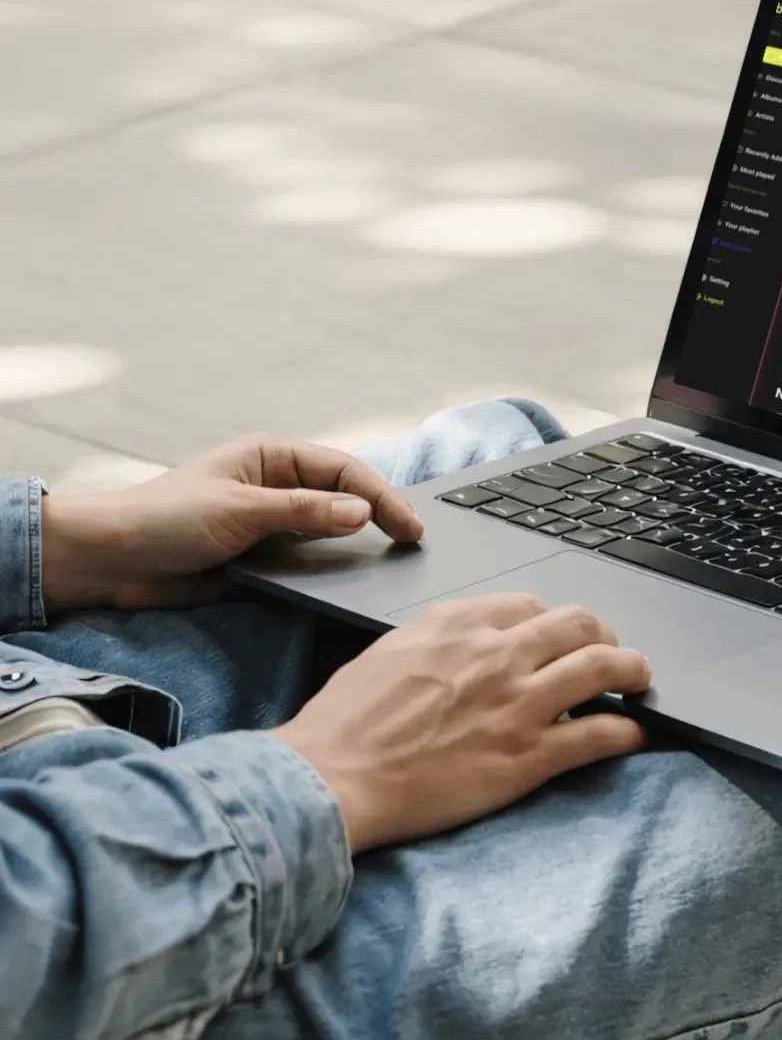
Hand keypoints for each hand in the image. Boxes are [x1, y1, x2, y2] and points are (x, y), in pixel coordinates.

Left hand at [41, 435, 425, 613]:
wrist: (111, 563)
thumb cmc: (163, 519)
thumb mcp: (240, 510)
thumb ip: (303, 511)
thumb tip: (361, 511)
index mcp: (272, 457)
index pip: (343, 471)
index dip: (380, 496)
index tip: (407, 527)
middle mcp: (277, 487)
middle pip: (344, 499)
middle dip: (379, 517)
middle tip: (413, 545)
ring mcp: (271, 524)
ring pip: (330, 533)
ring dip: (358, 547)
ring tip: (393, 564)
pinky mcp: (262, 560)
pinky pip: (308, 564)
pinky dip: (332, 572)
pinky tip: (351, 582)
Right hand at [274, 595, 650, 850]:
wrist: (333, 777)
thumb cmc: (345, 723)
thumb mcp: (389, 652)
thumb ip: (438, 639)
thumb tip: (467, 643)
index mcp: (460, 624)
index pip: (532, 605)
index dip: (554, 623)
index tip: (559, 637)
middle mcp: (497, 654)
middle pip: (579, 624)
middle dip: (604, 635)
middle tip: (611, 652)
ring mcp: (518, 704)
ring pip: (604, 667)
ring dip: (633, 670)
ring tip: (640, 679)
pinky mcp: (528, 756)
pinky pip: (599, 734)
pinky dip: (627, 731)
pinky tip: (635, 734)